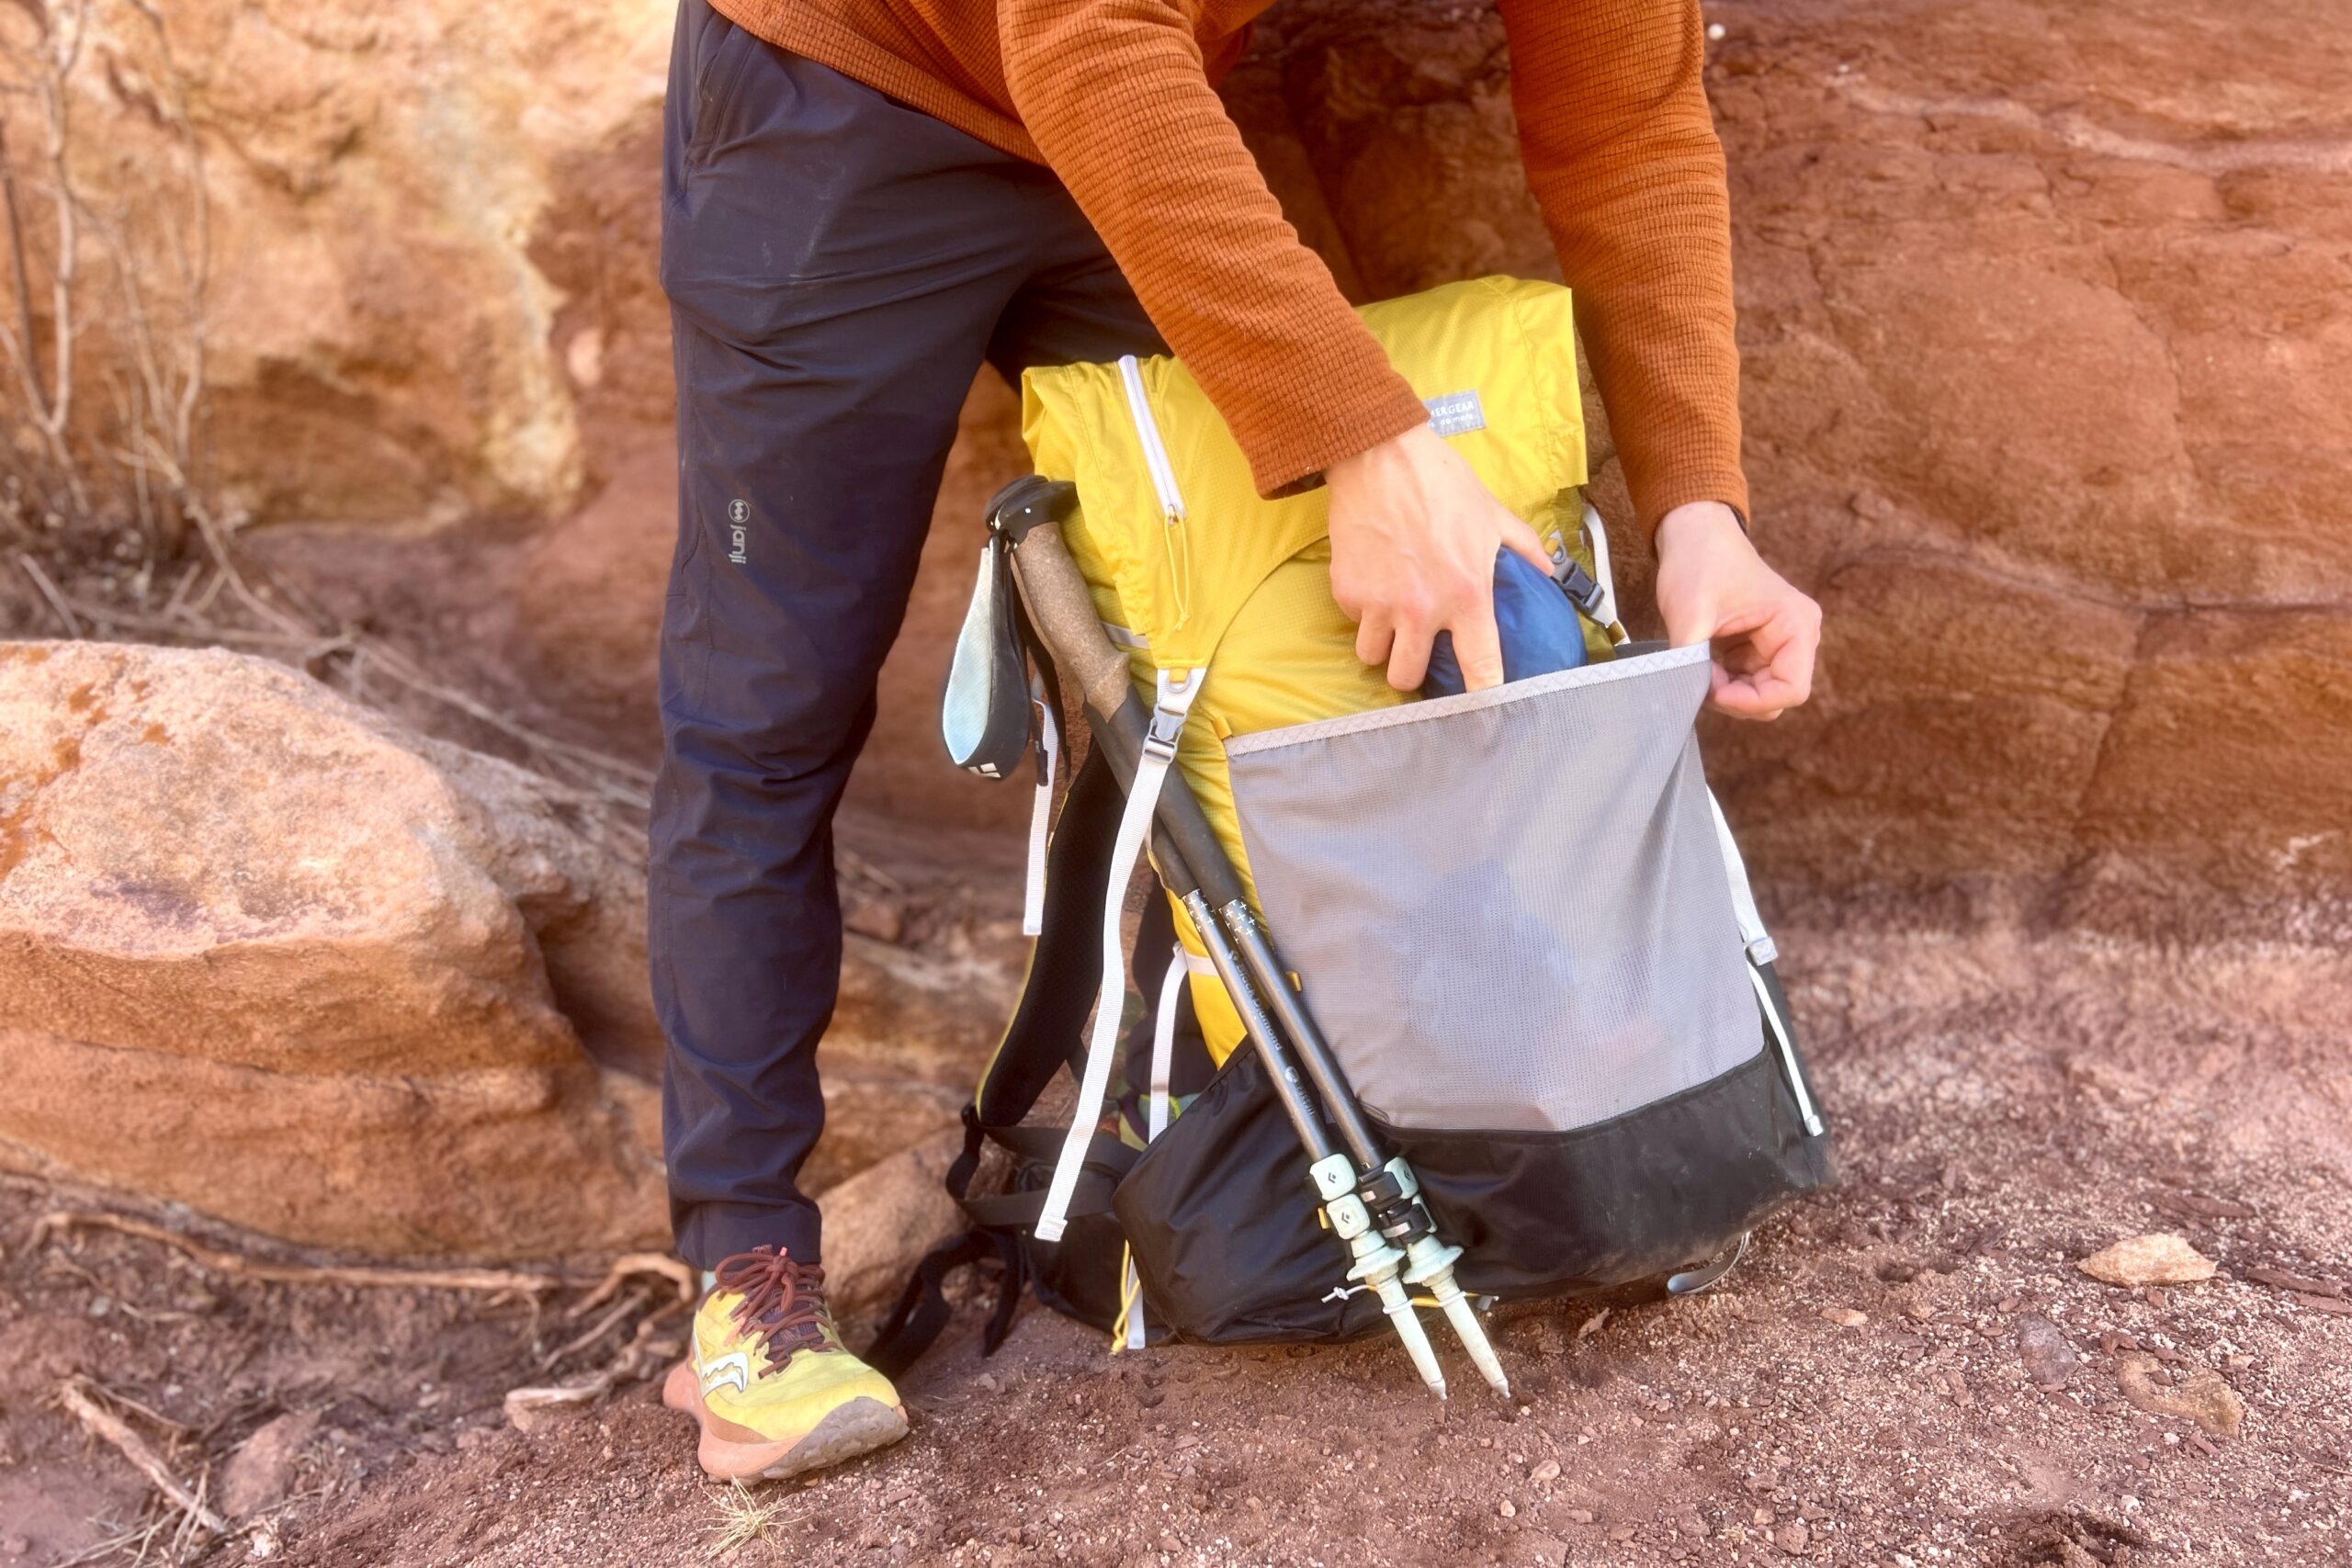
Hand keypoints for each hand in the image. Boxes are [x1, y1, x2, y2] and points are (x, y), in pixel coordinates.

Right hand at [1326, 424, 1553, 691]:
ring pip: (1373, 658)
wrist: (1380, 456)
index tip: (1482, 716)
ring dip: (1382, 646)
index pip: (1480, 669)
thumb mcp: (1492, 516)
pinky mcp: (1347, 592)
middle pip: (1408, 679)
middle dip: (1411, 671)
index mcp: (1467, 595)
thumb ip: (1525, 550)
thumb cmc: (1441, 483)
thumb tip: (1551, 572)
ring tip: (1390, 621)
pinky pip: (1353, 622)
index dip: (1483, 699)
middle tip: (1416, 650)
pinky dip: (1361, 612)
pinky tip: (1373, 583)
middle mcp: (1422, 610)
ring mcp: (1380, 604)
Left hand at [1653, 501, 1820, 719]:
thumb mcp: (1689, 613)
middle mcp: (1798, 636)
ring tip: (1697, 665)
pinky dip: (1724, 682)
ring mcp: (1780, 643)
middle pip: (1776, 697)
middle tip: (1698, 678)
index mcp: (1796, 623)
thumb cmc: (1699, 563)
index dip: (1750, 702)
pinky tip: (1701, 663)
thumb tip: (1680, 699)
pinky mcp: (1760, 647)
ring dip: (1728, 691)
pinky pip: (1748, 682)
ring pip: (1760, 694)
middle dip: (1736, 698)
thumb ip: (1689, 661)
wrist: (1695, 535)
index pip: (1791, 690)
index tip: (1712, 690)